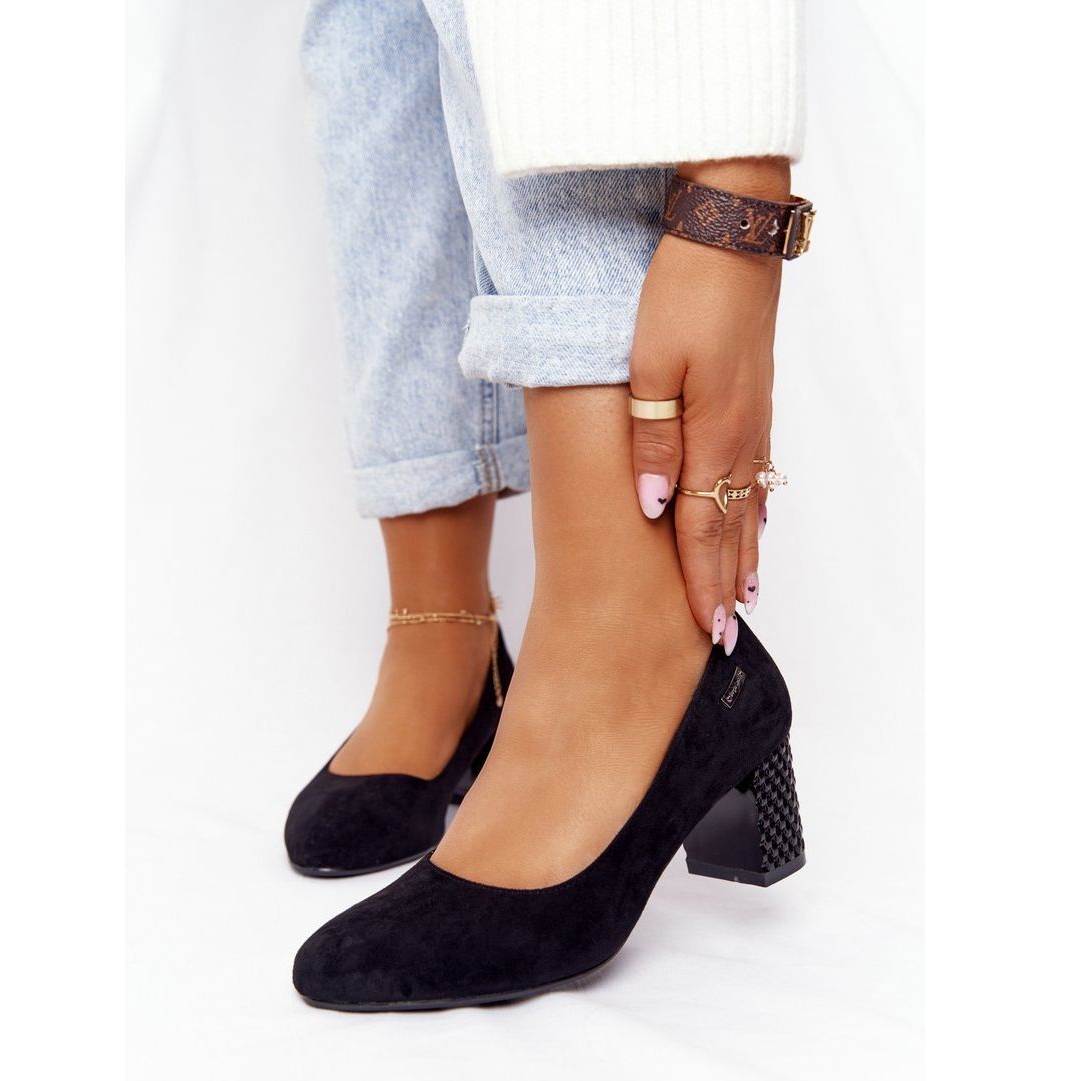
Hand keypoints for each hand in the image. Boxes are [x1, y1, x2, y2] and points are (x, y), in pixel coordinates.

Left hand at [629, 159, 787, 647]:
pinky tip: (757, 517)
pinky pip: (756, 472)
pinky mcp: (751, 397)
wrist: (730, 231)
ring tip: (745, 593)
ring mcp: (751, 418)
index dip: (702, 582)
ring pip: (749, 504)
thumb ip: (651, 441)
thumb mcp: (650, 366)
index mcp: (710, 436)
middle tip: (725, 634)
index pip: (702, 528)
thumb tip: (652, 507)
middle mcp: (738, 437)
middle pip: (732, 527)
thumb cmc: (682, 293)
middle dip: (726, 583)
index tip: (705, 629)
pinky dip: (755, 508)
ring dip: (745, 553)